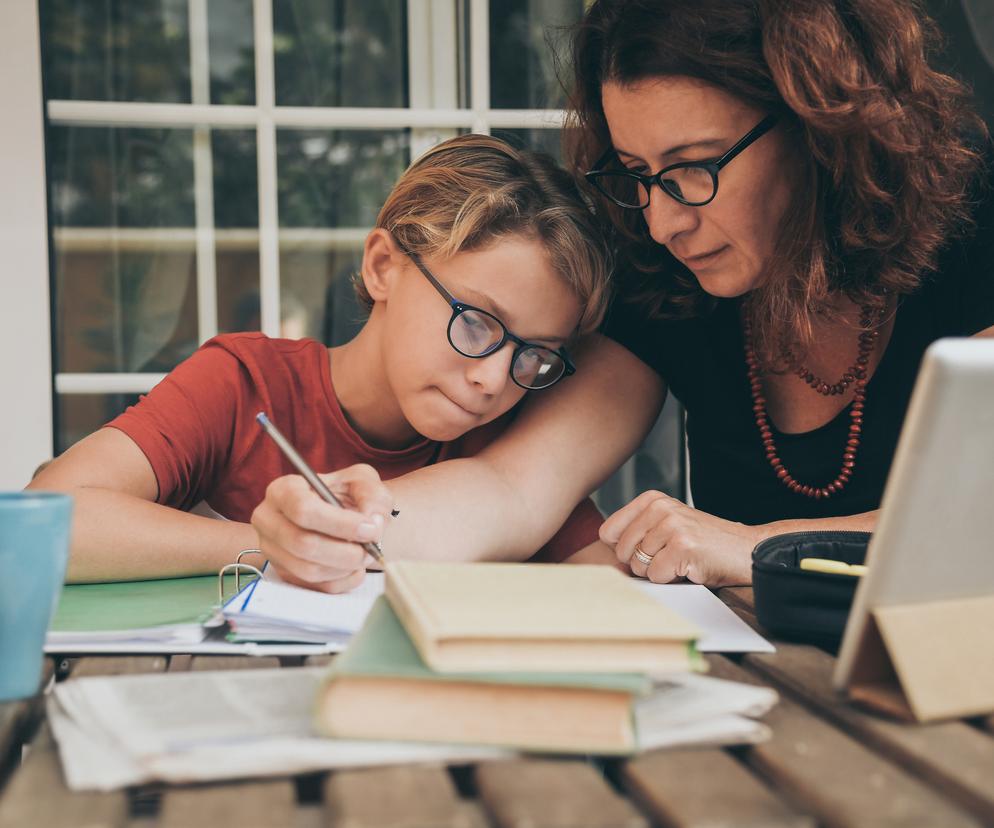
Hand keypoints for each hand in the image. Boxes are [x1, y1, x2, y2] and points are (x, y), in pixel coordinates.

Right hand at [250, 464, 393, 592]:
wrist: (345, 515)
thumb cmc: (348, 494)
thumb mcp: (363, 481)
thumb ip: (372, 496)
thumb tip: (372, 523)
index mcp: (283, 490)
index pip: (303, 509)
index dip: (339, 523)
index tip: (369, 529)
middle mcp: (269, 521)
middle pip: (303, 544)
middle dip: (345, 551)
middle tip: (371, 548)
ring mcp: (273, 550)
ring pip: (309, 570)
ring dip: (346, 567)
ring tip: (365, 554)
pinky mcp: (285, 573)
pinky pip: (316, 586)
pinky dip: (343, 580)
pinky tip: (355, 566)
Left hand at [599, 491, 761, 586]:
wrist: (746, 550)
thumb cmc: (705, 544)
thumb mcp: (667, 526)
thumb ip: (638, 532)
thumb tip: (608, 555)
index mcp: (652, 500)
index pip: (608, 532)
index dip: (624, 550)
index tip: (646, 549)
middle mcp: (660, 508)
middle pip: (622, 551)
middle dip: (642, 564)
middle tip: (669, 557)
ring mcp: (671, 525)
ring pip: (639, 565)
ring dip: (659, 571)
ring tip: (681, 560)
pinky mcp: (682, 546)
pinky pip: (656, 575)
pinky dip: (671, 578)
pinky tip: (689, 567)